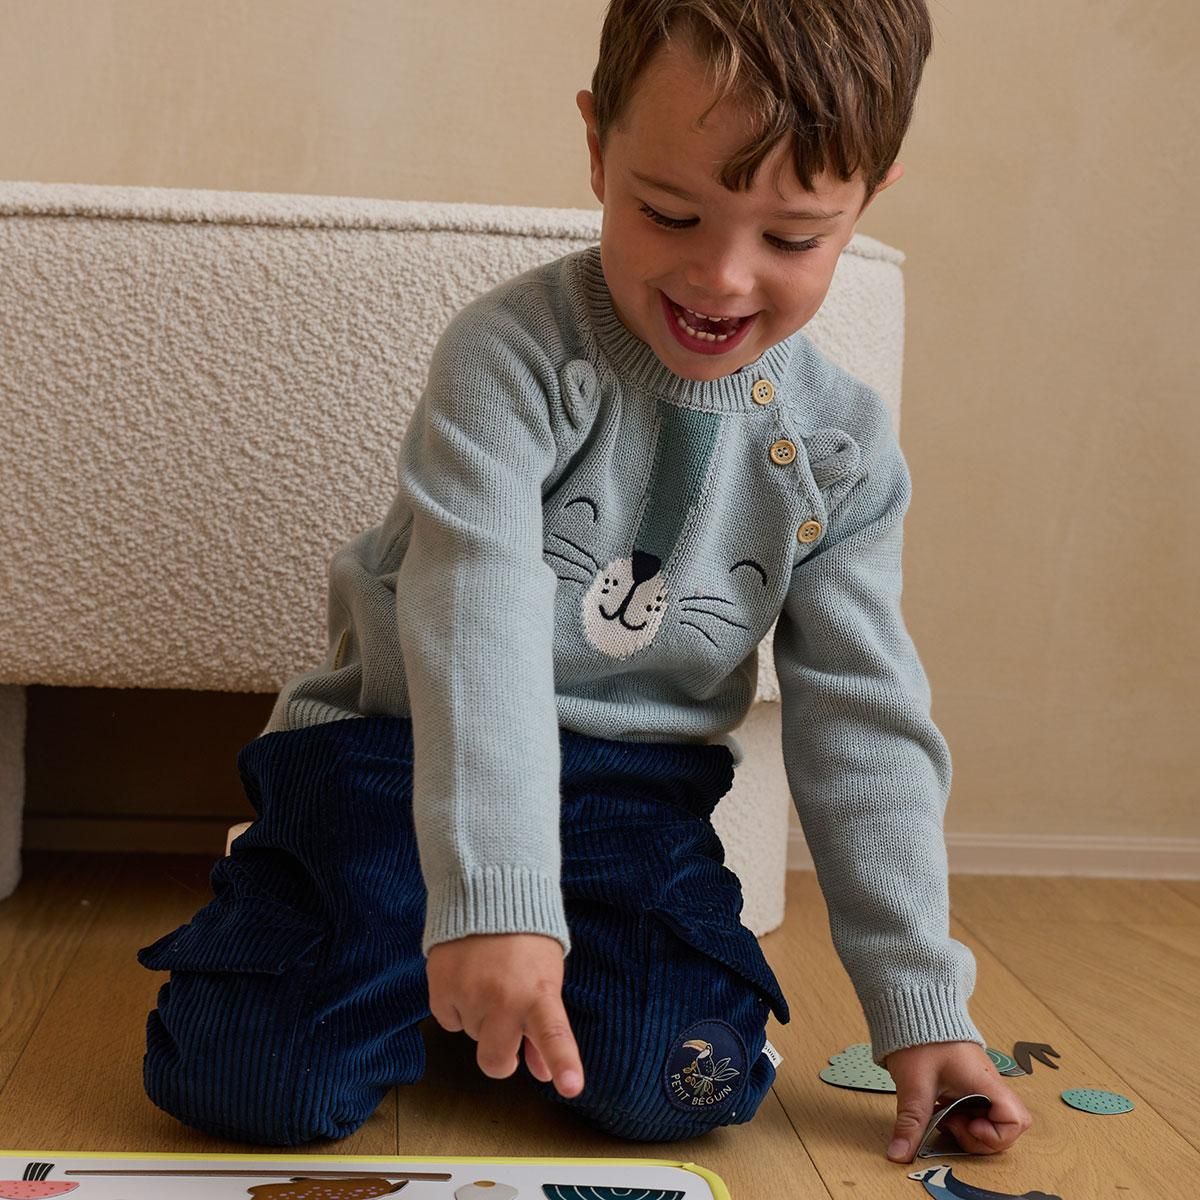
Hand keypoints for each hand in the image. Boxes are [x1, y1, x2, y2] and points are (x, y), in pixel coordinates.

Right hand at [426, 931, 584, 1098]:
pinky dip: (456, 1005)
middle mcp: (503, 998)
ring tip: (489, 978)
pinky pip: (448, 1020)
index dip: (564, 1062)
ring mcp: (468, 995)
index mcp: (539, 993)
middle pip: (496, 1061)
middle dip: (501, 1057)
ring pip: (471, 1036)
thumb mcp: (546, 980)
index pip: (554, 1034)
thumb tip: (541, 1072)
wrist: (487, 894)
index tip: (571, 1087)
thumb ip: (544, 1027)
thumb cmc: (526, 940)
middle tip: (508, 1030)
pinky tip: (467, 977)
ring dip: (480, 1018)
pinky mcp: (440, 989)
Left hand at [883, 1041, 1032, 1162]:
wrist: (912, 1005)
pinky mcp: (968, 1083)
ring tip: (941, 1116)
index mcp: (984, 1081)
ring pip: (990, 1120)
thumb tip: (899, 1155)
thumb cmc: (918, 1037)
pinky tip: (939, 1108)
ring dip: (967, 1128)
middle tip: (950, 1124)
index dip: (996, 1134)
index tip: (967, 1126)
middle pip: (1006, 1127)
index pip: (1017, 1119)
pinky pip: (975, 1109)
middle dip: (979, 1137)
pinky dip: (959, 1117)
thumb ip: (911, 1123)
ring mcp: (980, 1084)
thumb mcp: (913, 1084)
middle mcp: (988, 1084)